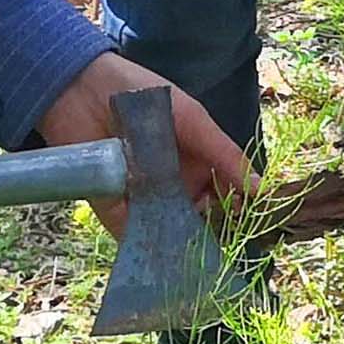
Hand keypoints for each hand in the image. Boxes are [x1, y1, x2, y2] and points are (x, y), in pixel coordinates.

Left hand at [32, 50, 248, 241]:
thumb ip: (225, 154)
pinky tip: (157, 253)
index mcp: (196, 163)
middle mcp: (173, 184)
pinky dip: (144, 244)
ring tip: (190, 253)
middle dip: (208, 232)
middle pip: (198, 218)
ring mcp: (143, 198)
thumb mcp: (193, 120)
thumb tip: (260, 188)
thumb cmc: (145, 97)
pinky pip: (132, 233)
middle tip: (218, 242)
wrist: (84, 89)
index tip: (249, 224)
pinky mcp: (112, 208)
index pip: (224, 194)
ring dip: (178, 242)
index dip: (237, 210)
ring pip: (168, 230)